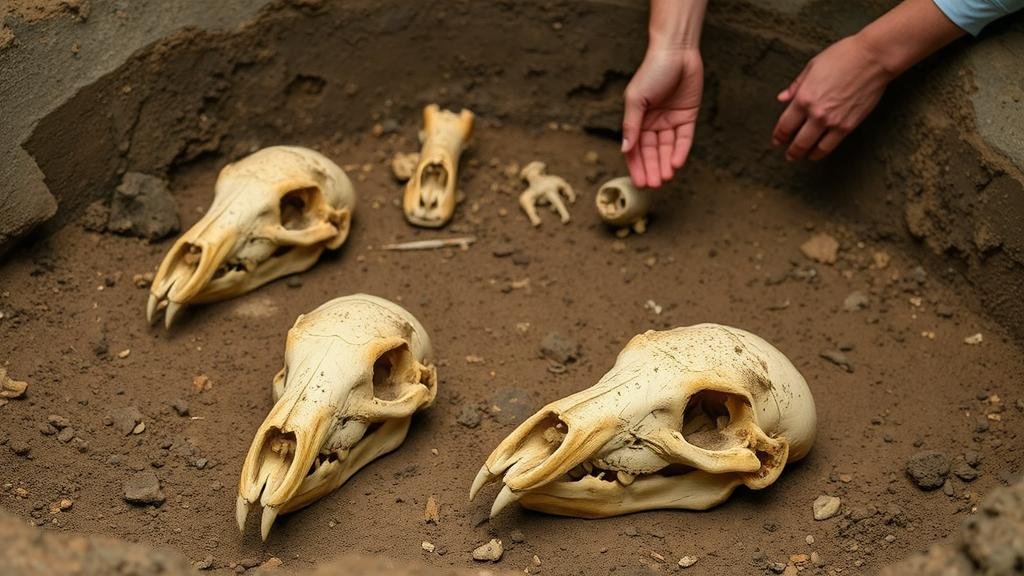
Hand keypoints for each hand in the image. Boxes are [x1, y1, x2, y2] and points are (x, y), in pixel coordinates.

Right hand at [622, 47, 702, 187]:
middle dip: (652, 168)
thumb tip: (624, 149)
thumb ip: (631, 124)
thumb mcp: (636, 99)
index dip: (636, 165)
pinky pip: (684, 139)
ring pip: (667, 148)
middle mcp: (653, 122)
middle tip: (654, 185)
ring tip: (665, 178)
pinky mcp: (687, 117)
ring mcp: (671, 121)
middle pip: (652, 151)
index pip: (635, 148)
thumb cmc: (651, 71)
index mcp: (638, 119)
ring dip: (665, 164)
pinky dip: (680, 151)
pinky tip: (676, 163)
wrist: (676, 51)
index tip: (639, 182)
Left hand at [772, 34, 894, 160]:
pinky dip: (821, 152)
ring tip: (801, 157)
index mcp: (803, 98)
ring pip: (813, 147)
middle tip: (788, 155)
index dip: (779, 135)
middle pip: (797, 141)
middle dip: (790, 151)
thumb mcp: (813, 66)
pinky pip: (830, 145)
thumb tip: (782, 98)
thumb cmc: (843, 56)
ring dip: (804, 154)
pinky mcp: (848, 126)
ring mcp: (833, 122)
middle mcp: (816, 113)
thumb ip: (796, 86)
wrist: (873, 58)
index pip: (785, 124)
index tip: (776, 140)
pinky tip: (817, 153)